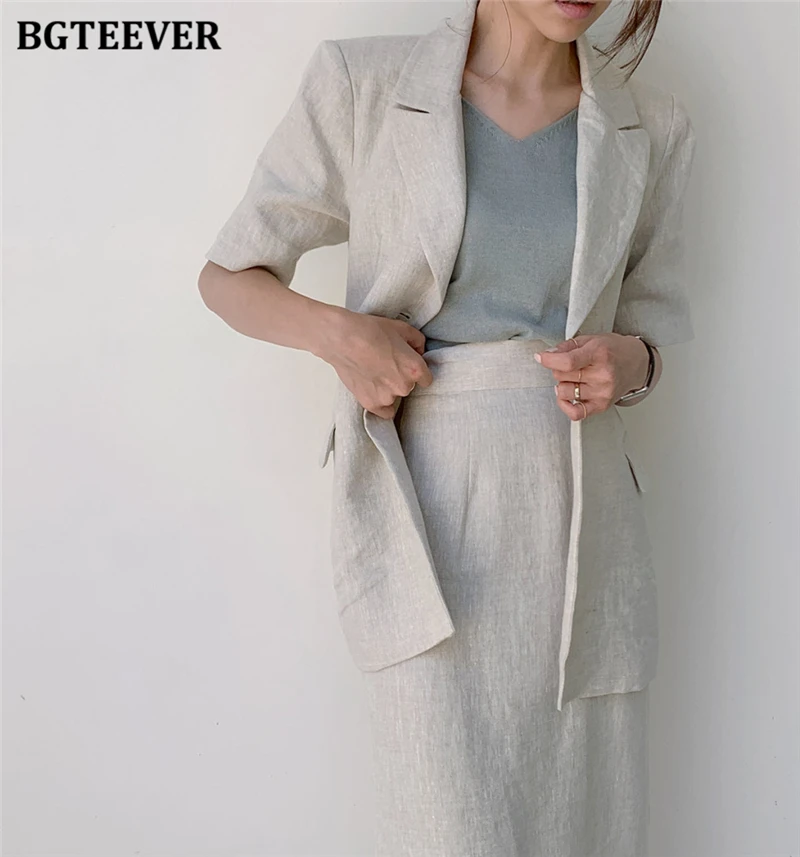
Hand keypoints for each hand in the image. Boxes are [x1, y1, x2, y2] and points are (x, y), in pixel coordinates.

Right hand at [316, 309, 433, 418]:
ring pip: (395, 396)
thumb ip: (417, 342)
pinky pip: (384, 412)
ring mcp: (387, 397)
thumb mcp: (401, 328)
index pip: (426, 379)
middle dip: (400, 377)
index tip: (406, 367)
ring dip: (388, 388)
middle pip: (409, 387)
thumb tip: (419, 351)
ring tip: (373, 372)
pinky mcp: (370, 404)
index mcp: (414, 369)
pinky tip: (374, 390)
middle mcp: (404, 386)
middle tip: (385, 364)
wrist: (342, 339)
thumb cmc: (370, 331)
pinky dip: (381, 403)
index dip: (416, 371)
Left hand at [534, 333, 649, 420]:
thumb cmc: (613, 350)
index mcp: (599, 354)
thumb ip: (567, 346)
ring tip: (573, 378)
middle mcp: (602, 375)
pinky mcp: (602, 405)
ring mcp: (602, 392)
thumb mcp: (592, 339)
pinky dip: (565, 405)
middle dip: (558, 369)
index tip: (540, 357)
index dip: (549, 360)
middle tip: (569, 365)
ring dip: (562, 384)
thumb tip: (547, 355)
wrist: (636, 363)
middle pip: (562, 376)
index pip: (568, 362)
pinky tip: (567, 396)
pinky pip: (575, 413)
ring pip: (564, 392)